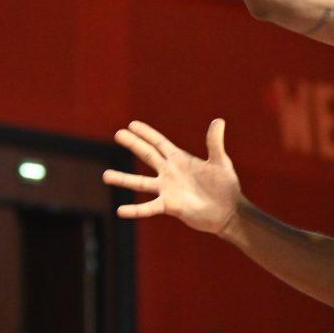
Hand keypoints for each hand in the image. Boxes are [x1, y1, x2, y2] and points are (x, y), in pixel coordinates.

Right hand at [106, 120, 239, 235]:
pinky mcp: (169, 206)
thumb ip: (214, 143)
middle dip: (133, 144)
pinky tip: (120, 211)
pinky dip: (135, 210)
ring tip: (105, 175)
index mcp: (180, 160)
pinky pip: (148, 208)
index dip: (147, 133)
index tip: (132, 124)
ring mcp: (167, 189)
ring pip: (140, 182)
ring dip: (123, 179)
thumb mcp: (221, 162)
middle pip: (147, 155)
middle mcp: (170, 172)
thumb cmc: (226, 187)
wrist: (228, 212)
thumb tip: (218, 120)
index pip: (159, 143)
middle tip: (118, 134)